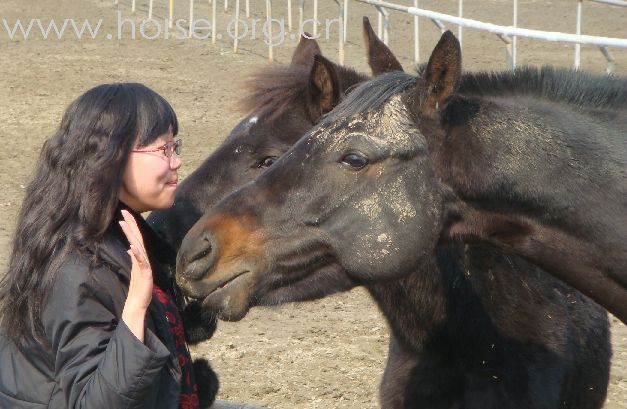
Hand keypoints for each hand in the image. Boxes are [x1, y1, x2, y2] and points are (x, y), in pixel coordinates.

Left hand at [119, 209, 152, 341]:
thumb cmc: (137, 290)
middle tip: (124, 212)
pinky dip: (137, 255)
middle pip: (137, 239)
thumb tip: (131, 248)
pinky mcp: (145, 275)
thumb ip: (134, 260)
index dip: (131, 226)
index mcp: (139, 258)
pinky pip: (141, 263)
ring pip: (138, 247)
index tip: (124, 214)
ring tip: (125, 224)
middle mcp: (142, 260)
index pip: (135, 239)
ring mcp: (144, 267)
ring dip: (132, 235)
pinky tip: (132, 247)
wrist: (139, 306)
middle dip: (131, 225)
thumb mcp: (134, 271)